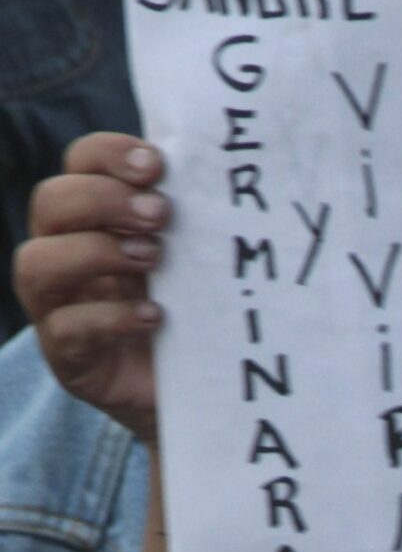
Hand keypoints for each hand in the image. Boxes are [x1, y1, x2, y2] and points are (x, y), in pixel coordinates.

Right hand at [14, 132, 168, 444]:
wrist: (199, 396)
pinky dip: (111, 318)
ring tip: (154, 260)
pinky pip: (67, 329)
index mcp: (93, 219)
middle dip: (104, 200)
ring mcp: (57, 308)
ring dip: (97, 252)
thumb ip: (189, 217)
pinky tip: (155, 317)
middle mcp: (63, 255)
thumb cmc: (195, 314)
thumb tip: (214, 168)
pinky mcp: (69, 358)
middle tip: (161, 216)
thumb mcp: (193, 259)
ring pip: (37, 263)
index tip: (156, 165)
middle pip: (49, 203)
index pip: (78, 164)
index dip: (108, 154)